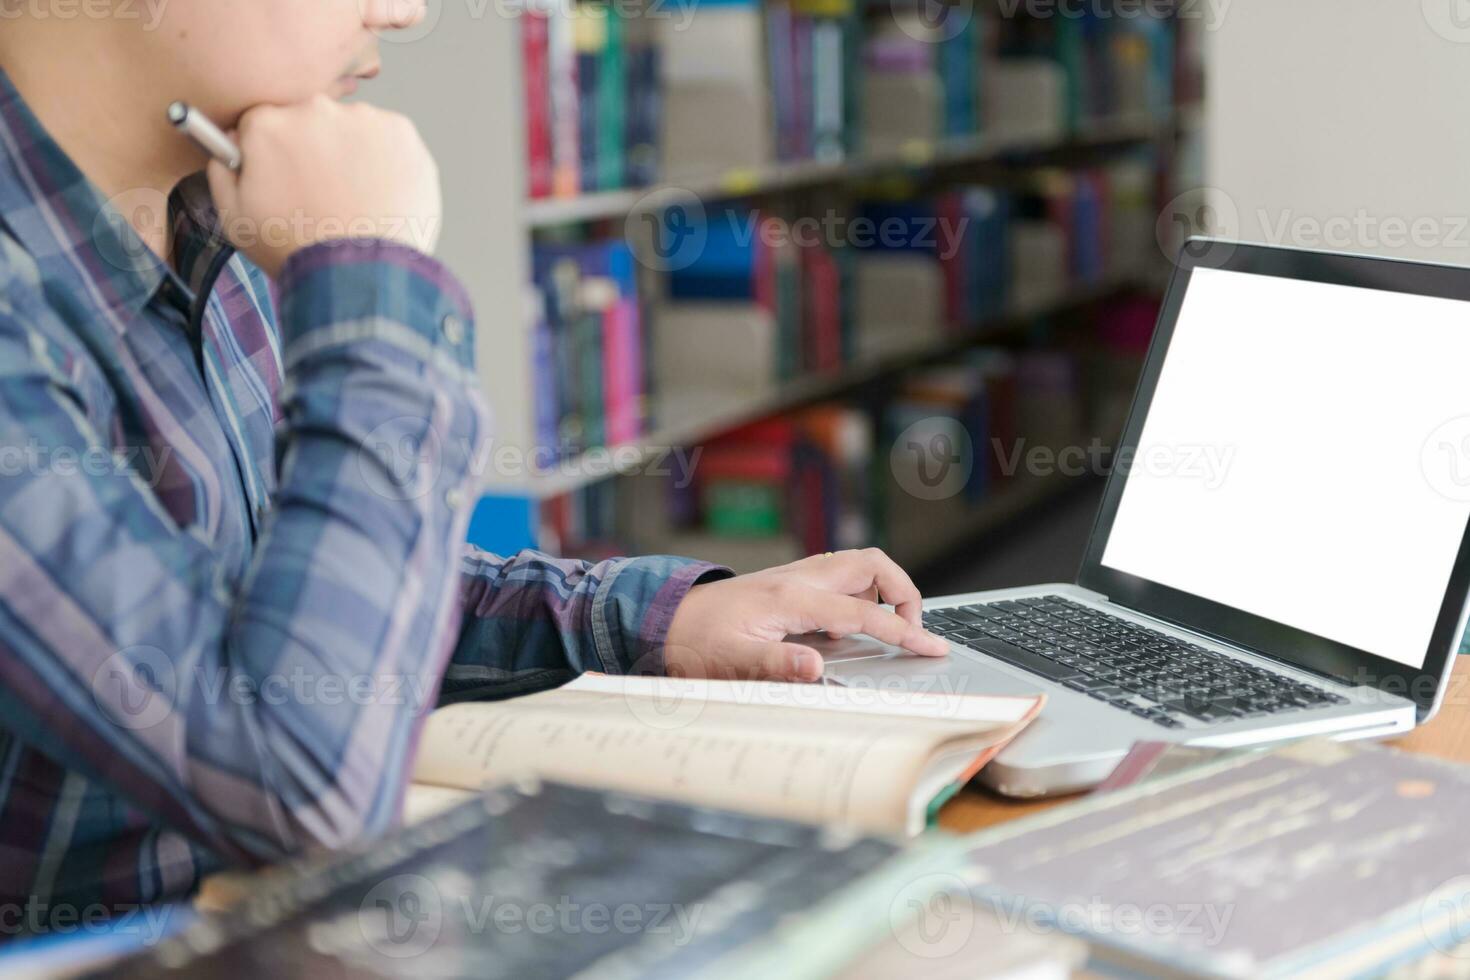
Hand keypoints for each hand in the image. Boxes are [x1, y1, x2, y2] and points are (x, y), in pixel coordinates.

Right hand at [206, 96, 440, 277]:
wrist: (359, 275)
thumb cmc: (296, 250)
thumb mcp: (234, 216)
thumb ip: (223, 168)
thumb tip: (230, 140)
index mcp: (267, 124)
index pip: (263, 124)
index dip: (274, 154)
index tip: (286, 176)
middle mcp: (315, 109)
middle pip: (309, 121)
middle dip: (313, 150)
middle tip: (323, 194)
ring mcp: (363, 119)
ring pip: (351, 128)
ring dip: (351, 154)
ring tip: (355, 200)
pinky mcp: (402, 134)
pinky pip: (388, 140)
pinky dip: (386, 162)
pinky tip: (379, 195)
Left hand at [662, 549, 948, 682]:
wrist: (668, 617)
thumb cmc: (697, 641)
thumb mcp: (733, 662)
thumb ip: (776, 664)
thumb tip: (815, 669)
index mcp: (793, 598)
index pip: (865, 612)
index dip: (904, 632)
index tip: (932, 647)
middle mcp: (800, 578)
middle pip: (873, 564)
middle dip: (904, 592)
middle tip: (910, 629)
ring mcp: (797, 576)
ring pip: (859, 565)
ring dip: (883, 590)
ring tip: (885, 629)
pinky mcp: (791, 582)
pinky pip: (840, 577)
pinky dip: (859, 594)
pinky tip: (844, 630)